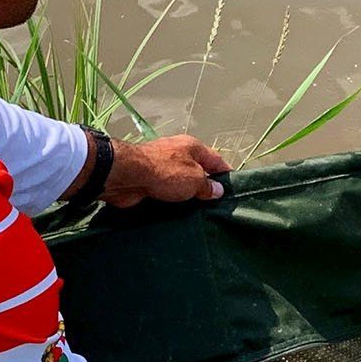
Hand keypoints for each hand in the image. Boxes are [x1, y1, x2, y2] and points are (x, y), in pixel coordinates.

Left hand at [93, 133, 230, 206]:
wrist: (127, 175)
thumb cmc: (165, 172)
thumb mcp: (194, 179)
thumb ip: (207, 185)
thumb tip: (218, 190)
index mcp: (192, 147)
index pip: (216, 160)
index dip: (225, 174)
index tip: (233, 189)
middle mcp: (177, 154)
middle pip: (198, 171)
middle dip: (206, 187)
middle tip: (215, 207)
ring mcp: (161, 167)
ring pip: (181, 183)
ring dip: (188, 196)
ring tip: (198, 214)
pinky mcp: (148, 180)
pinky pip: (166, 191)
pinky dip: (172, 201)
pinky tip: (178, 213)